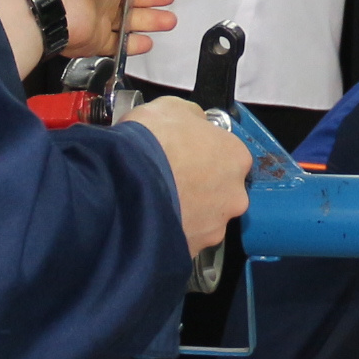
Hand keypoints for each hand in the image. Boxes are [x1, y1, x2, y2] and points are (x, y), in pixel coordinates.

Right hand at [129, 95, 251, 253]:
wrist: (123, 183)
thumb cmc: (151, 142)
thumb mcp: (171, 108)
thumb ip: (192, 118)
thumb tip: (192, 123)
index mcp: (236, 157)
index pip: (229, 154)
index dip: (204, 152)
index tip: (185, 153)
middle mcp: (235, 196)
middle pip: (221, 190)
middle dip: (199, 186)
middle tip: (170, 179)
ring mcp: (215, 227)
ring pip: (204, 218)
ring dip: (185, 210)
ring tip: (156, 200)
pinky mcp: (193, 250)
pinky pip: (184, 238)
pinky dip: (171, 230)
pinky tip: (150, 219)